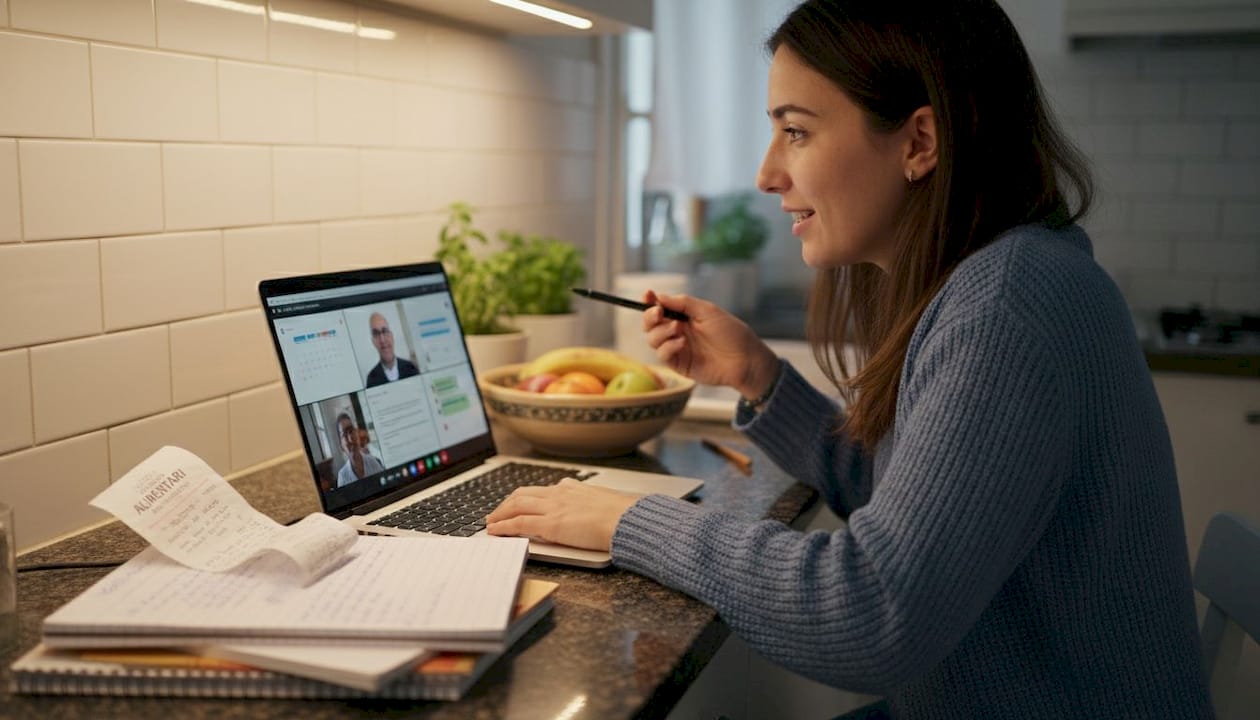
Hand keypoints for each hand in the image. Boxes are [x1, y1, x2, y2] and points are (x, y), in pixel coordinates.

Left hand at [485, 479, 638, 551]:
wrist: (628, 519)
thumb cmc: (623, 514)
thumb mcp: (603, 501)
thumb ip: (590, 502)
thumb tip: (590, 507)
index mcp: (572, 488)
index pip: (541, 490)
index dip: (525, 497)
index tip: (517, 503)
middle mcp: (559, 494)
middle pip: (523, 494)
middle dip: (506, 504)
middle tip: (497, 513)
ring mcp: (553, 508)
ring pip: (516, 506)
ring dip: (500, 514)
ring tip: (490, 522)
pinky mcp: (551, 525)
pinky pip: (519, 523)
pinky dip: (504, 526)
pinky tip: (494, 531)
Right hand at [642, 290, 779, 398]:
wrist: (745, 359)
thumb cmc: (731, 333)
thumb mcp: (708, 311)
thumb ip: (682, 303)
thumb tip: (659, 296)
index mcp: (684, 316)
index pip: (660, 307)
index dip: (650, 301)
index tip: (648, 295)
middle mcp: (678, 331)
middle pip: (650, 324)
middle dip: (650, 317)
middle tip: (659, 313)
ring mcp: (677, 348)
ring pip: (652, 339)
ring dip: (661, 332)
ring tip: (678, 329)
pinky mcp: (679, 364)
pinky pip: (662, 355)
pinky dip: (668, 346)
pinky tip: (682, 343)